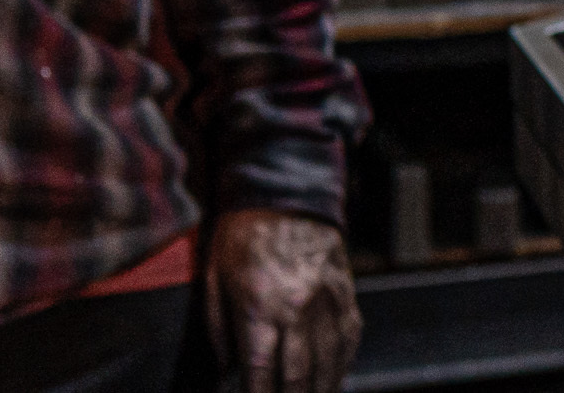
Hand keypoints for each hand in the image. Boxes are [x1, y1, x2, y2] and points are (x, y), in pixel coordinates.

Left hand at [206, 208, 362, 392]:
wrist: (287, 190)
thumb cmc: (243, 233)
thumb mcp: (214, 277)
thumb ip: (218, 327)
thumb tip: (227, 368)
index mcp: (259, 307)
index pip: (259, 372)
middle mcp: (297, 308)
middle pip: (296, 375)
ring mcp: (326, 300)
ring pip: (328, 362)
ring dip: (320, 389)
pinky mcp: (345, 290)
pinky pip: (349, 337)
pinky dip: (343, 363)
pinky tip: (335, 378)